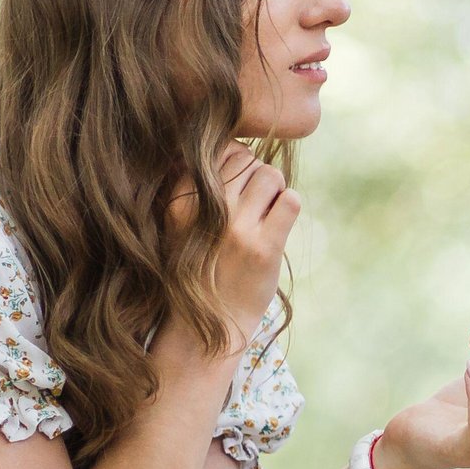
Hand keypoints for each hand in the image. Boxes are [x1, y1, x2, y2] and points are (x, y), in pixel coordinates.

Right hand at [165, 146, 297, 347]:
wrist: (208, 325)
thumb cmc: (198, 268)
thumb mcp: (181, 223)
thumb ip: (196, 185)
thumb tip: (232, 143)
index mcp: (179, 199)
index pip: (220, 149)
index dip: (235, 163)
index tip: (234, 189)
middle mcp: (205, 209)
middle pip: (247, 159)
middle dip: (254, 177)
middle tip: (250, 209)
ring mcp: (235, 228)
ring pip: (270, 175)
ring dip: (273, 192)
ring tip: (262, 218)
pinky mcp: (263, 248)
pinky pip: (290, 200)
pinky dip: (289, 207)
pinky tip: (276, 227)